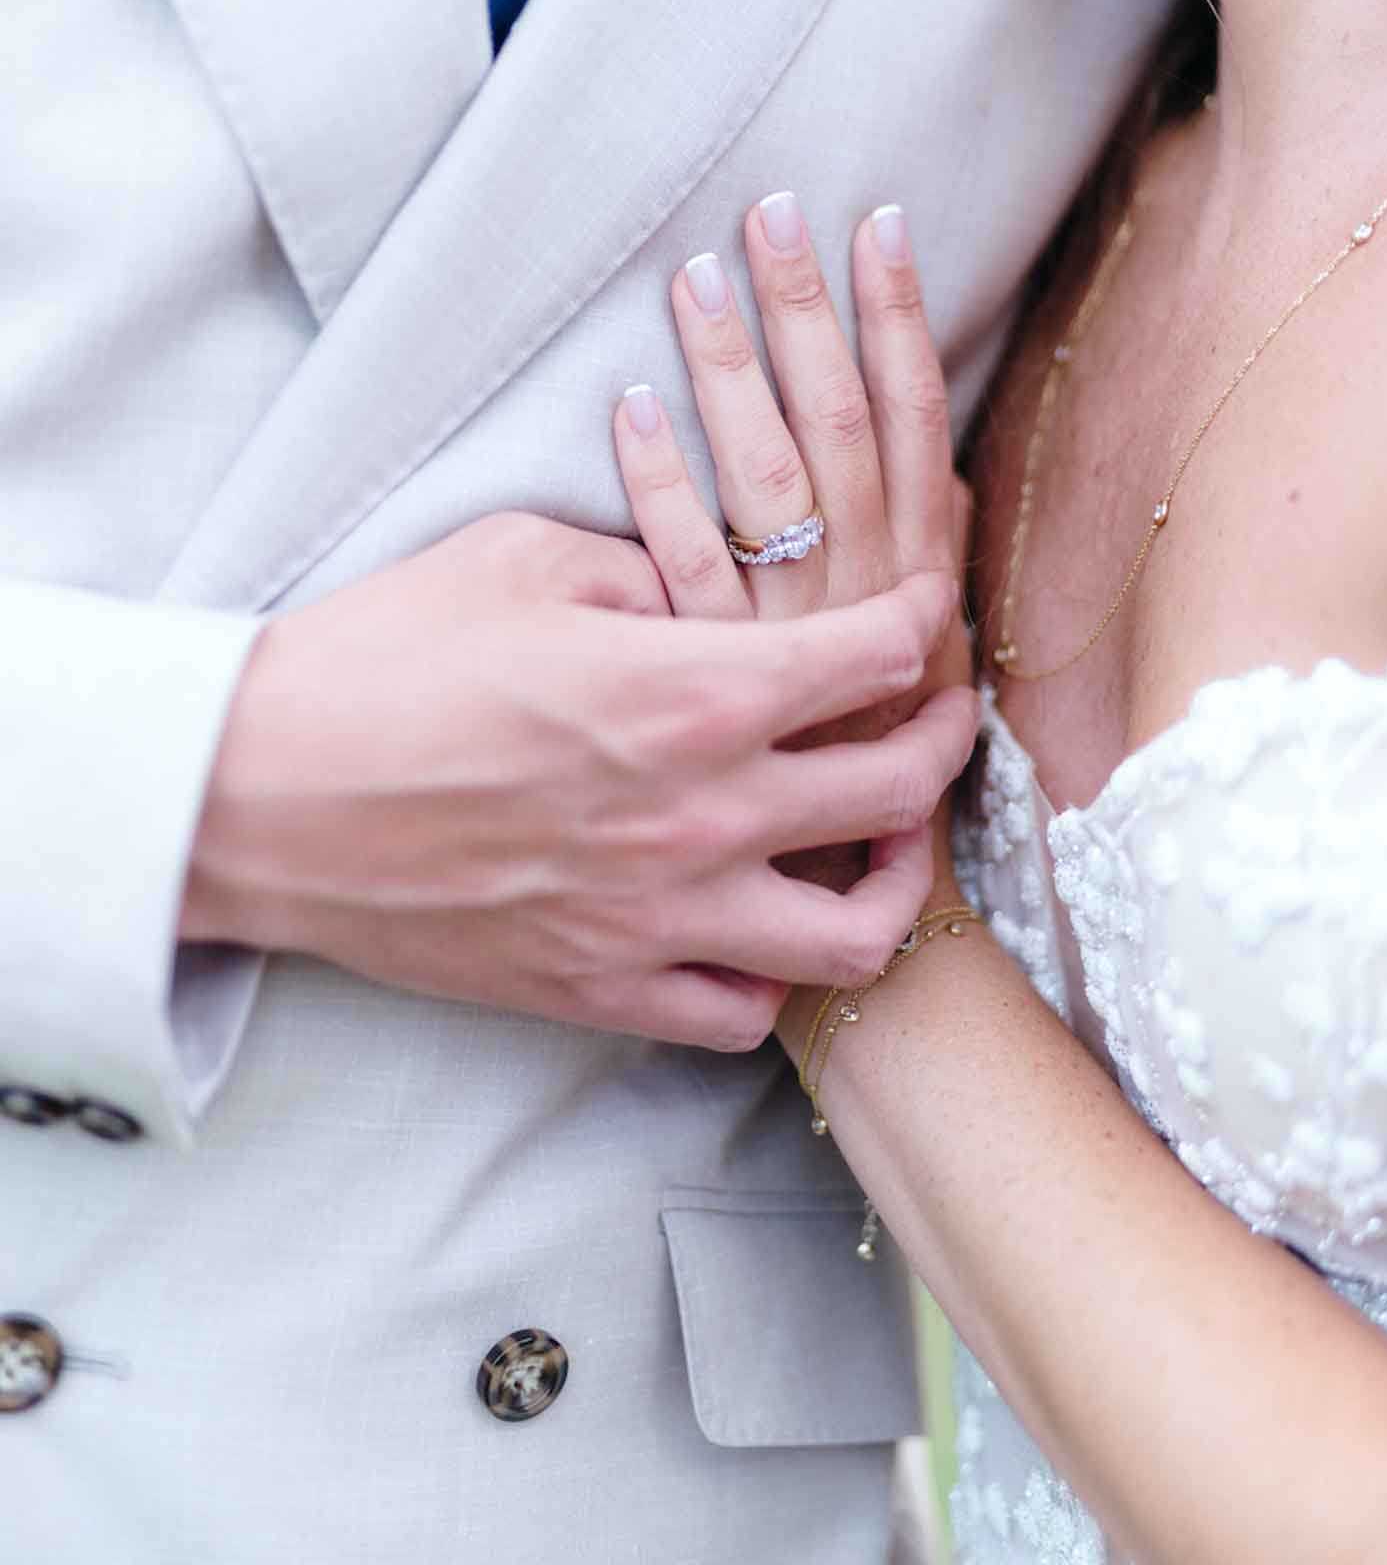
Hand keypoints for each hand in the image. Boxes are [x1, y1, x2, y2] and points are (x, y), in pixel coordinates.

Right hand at [183, 513, 974, 1050]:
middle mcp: (701, 814)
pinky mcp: (600, 989)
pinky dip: (777, 974)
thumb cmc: (380, 658)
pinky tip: (763, 925)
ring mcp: (658, 918)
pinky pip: (742, 1013)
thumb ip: (647, 565)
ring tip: (884, 842)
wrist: (255, 794)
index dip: (921, 624)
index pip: (874, 657)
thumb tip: (708, 591)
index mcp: (691, 691)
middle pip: (899, 790)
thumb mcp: (520, 557)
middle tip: (938, 713)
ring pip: (855, 934)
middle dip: (945, 739)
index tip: (925, 612)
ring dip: (896, 880)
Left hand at [614, 192, 974, 884]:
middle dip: (812, 309)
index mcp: (909, 588)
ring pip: (761, 474)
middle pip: (838, 427)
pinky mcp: (692, 682)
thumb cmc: (837, 792)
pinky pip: (678, 562)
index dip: (899, 323)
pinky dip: (658, 477)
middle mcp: (853, 606)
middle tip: (778, 211)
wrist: (789, 909)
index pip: (913, 425)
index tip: (878, 229)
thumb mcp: (897, 683)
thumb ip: (904, 583)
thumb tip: (917, 489)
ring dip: (732, 364)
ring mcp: (774, 642)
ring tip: (702, 272)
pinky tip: (632, 403)